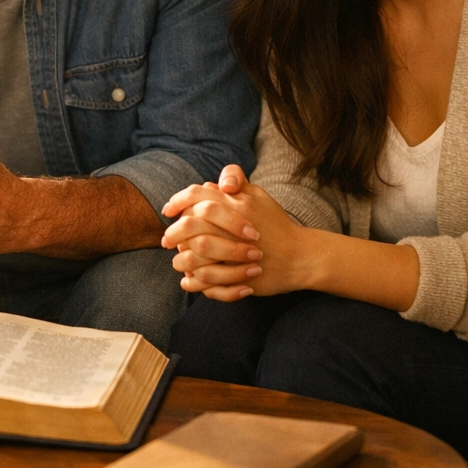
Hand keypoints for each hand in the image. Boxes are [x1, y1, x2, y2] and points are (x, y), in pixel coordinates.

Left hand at [162, 165, 309, 300]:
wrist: (301, 256)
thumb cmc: (276, 224)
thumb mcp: (258, 195)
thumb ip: (234, 184)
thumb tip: (206, 186)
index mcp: (238, 204)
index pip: (197, 196)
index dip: (177, 201)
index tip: (167, 211)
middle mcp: (236, 226)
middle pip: (192, 227)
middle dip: (173, 234)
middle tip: (166, 240)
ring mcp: (239, 254)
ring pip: (197, 257)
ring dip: (181, 260)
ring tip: (177, 261)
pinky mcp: (242, 278)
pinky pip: (210, 283)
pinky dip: (196, 283)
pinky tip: (189, 280)